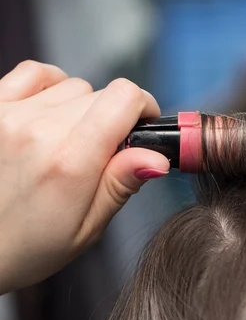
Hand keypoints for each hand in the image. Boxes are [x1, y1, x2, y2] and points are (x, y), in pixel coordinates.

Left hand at [0, 61, 169, 293]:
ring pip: (73, 86)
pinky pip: (35, 73)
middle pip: (103, 94)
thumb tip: (157, 158)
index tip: (143, 126)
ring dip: (81, 107)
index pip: (125, 98)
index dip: (145, 107)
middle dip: (114, 118)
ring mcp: (10, 115)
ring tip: (67, 141)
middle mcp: (39, 131)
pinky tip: (50, 112)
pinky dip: (51, 86)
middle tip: (99, 153)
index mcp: (70, 163)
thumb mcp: (85, 229)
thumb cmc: (25, 246)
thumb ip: (120, 184)